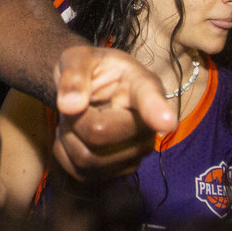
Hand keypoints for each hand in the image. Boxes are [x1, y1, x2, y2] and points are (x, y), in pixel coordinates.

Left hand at [51, 46, 175, 180]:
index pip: (150, 100)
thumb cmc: (89, 69)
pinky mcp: (121, 171)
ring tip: (75, 118)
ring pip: (86, 158)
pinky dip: (65, 153)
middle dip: (73, 119)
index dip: (157, 112)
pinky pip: (80, 172)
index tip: (166, 122)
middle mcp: (147, 125)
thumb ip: (74, 75)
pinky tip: (76, 136)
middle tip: (74, 103)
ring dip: (67, 137)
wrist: (89, 90)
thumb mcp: (77, 58)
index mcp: (142, 86)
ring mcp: (137, 152)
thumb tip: (70, 106)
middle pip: (98, 134)